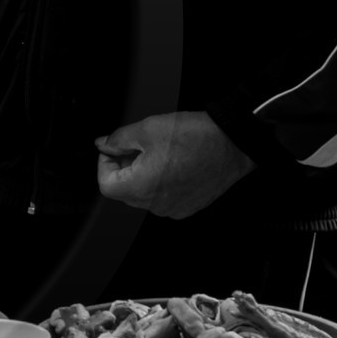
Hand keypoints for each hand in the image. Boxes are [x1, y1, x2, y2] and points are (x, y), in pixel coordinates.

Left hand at [94, 111, 254, 218]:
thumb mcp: (148, 128)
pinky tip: (172, 163)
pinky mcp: (187, 207)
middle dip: (124, 167)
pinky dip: (160, 182)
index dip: (105, 164)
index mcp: (142, 187)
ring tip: (158, 152)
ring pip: (143, 194)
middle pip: (124, 191)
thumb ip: (118, 138)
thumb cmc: (195, 136)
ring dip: (142, 174)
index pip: (105, 185)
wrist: (233, 144)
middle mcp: (156, 204)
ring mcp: (173, 208)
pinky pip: (162, 197)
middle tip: (136, 146)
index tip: (114, 149)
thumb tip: (103, 145)